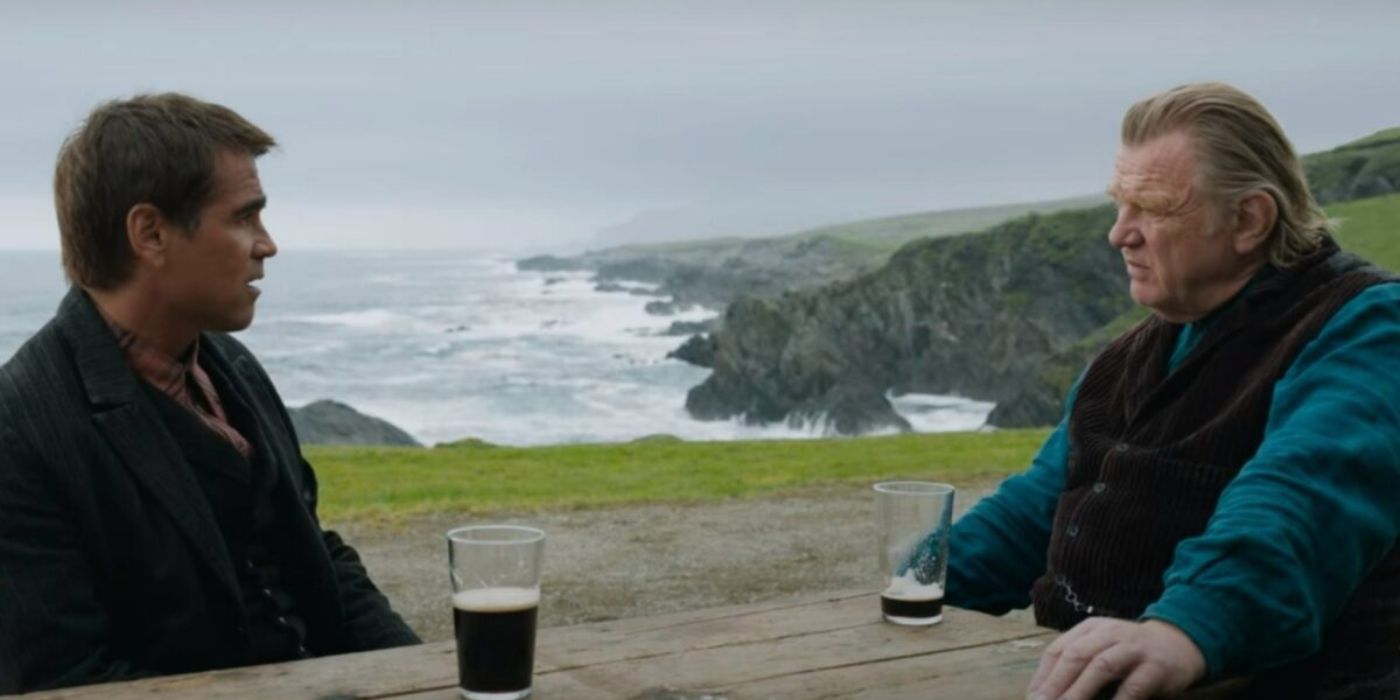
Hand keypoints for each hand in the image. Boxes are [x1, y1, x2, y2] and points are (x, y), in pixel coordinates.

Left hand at [1026, 618, 1205, 699]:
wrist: (1180, 643)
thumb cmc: (1130, 652)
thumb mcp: (1101, 647)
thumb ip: (1076, 663)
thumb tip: (1044, 692)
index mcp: (1091, 628)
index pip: (1059, 649)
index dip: (1043, 675)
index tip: (1032, 698)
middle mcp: (1110, 633)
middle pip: (1076, 656)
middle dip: (1056, 682)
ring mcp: (1134, 648)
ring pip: (1101, 667)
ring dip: (1080, 691)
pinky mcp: (1156, 667)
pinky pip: (1134, 686)